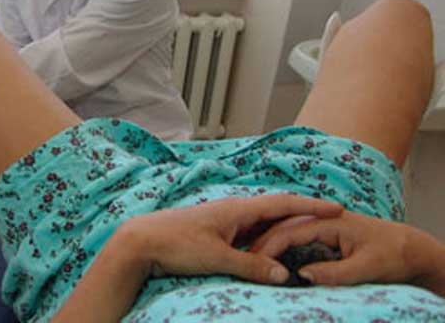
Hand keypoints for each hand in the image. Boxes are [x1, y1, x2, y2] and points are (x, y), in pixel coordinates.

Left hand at [116, 194, 342, 284]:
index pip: (283, 203)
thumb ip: (251, 266)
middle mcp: (234, 211)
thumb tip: (284, 275)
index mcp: (238, 209)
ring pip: (263, 224)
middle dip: (303, 215)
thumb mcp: (217, 257)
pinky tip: (272, 250)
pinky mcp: (217, 233)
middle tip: (328, 221)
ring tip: (309, 236)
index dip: (311, 205)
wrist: (142, 240)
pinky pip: (249, 235)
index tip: (337, 207)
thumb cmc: (177, 243)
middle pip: (276, 210)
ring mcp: (225, 221)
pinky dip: (265, 241)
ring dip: (284, 229)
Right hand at [250, 211, 444, 294]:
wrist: (410, 247)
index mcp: (331, 221)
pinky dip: (280, 244)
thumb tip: (301, 275)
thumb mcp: (365, 268)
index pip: (289, 231)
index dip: (269, 247)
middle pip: (283, 227)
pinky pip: (295, 235)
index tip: (255, 263)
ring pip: (286, 229)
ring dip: (269, 242)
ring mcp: (323, 223)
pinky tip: (272, 257)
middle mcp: (323, 218)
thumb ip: (334, 272)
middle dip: (263, 243)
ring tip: (254, 260)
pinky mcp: (324, 232)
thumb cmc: (391, 255)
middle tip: (246, 262)